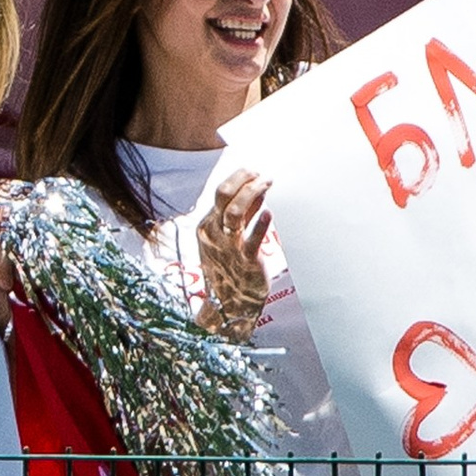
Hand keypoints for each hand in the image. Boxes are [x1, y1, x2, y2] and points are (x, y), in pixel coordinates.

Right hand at [197, 170, 273, 336]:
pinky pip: (251, 238)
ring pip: (234, 211)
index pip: (220, 192)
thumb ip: (243, 215)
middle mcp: (213, 233)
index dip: (238, 177)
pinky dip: (260, 223)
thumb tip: (259, 192)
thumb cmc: (231, 268)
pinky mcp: (244, 260)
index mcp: (207, 225)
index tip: (254, 170)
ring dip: (253, 193)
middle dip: (243, 178)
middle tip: (261, 173)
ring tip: (268, 184)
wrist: (229, 304)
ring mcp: (227, 247)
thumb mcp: (229, 238)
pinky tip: (269, 212)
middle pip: (223, 195)